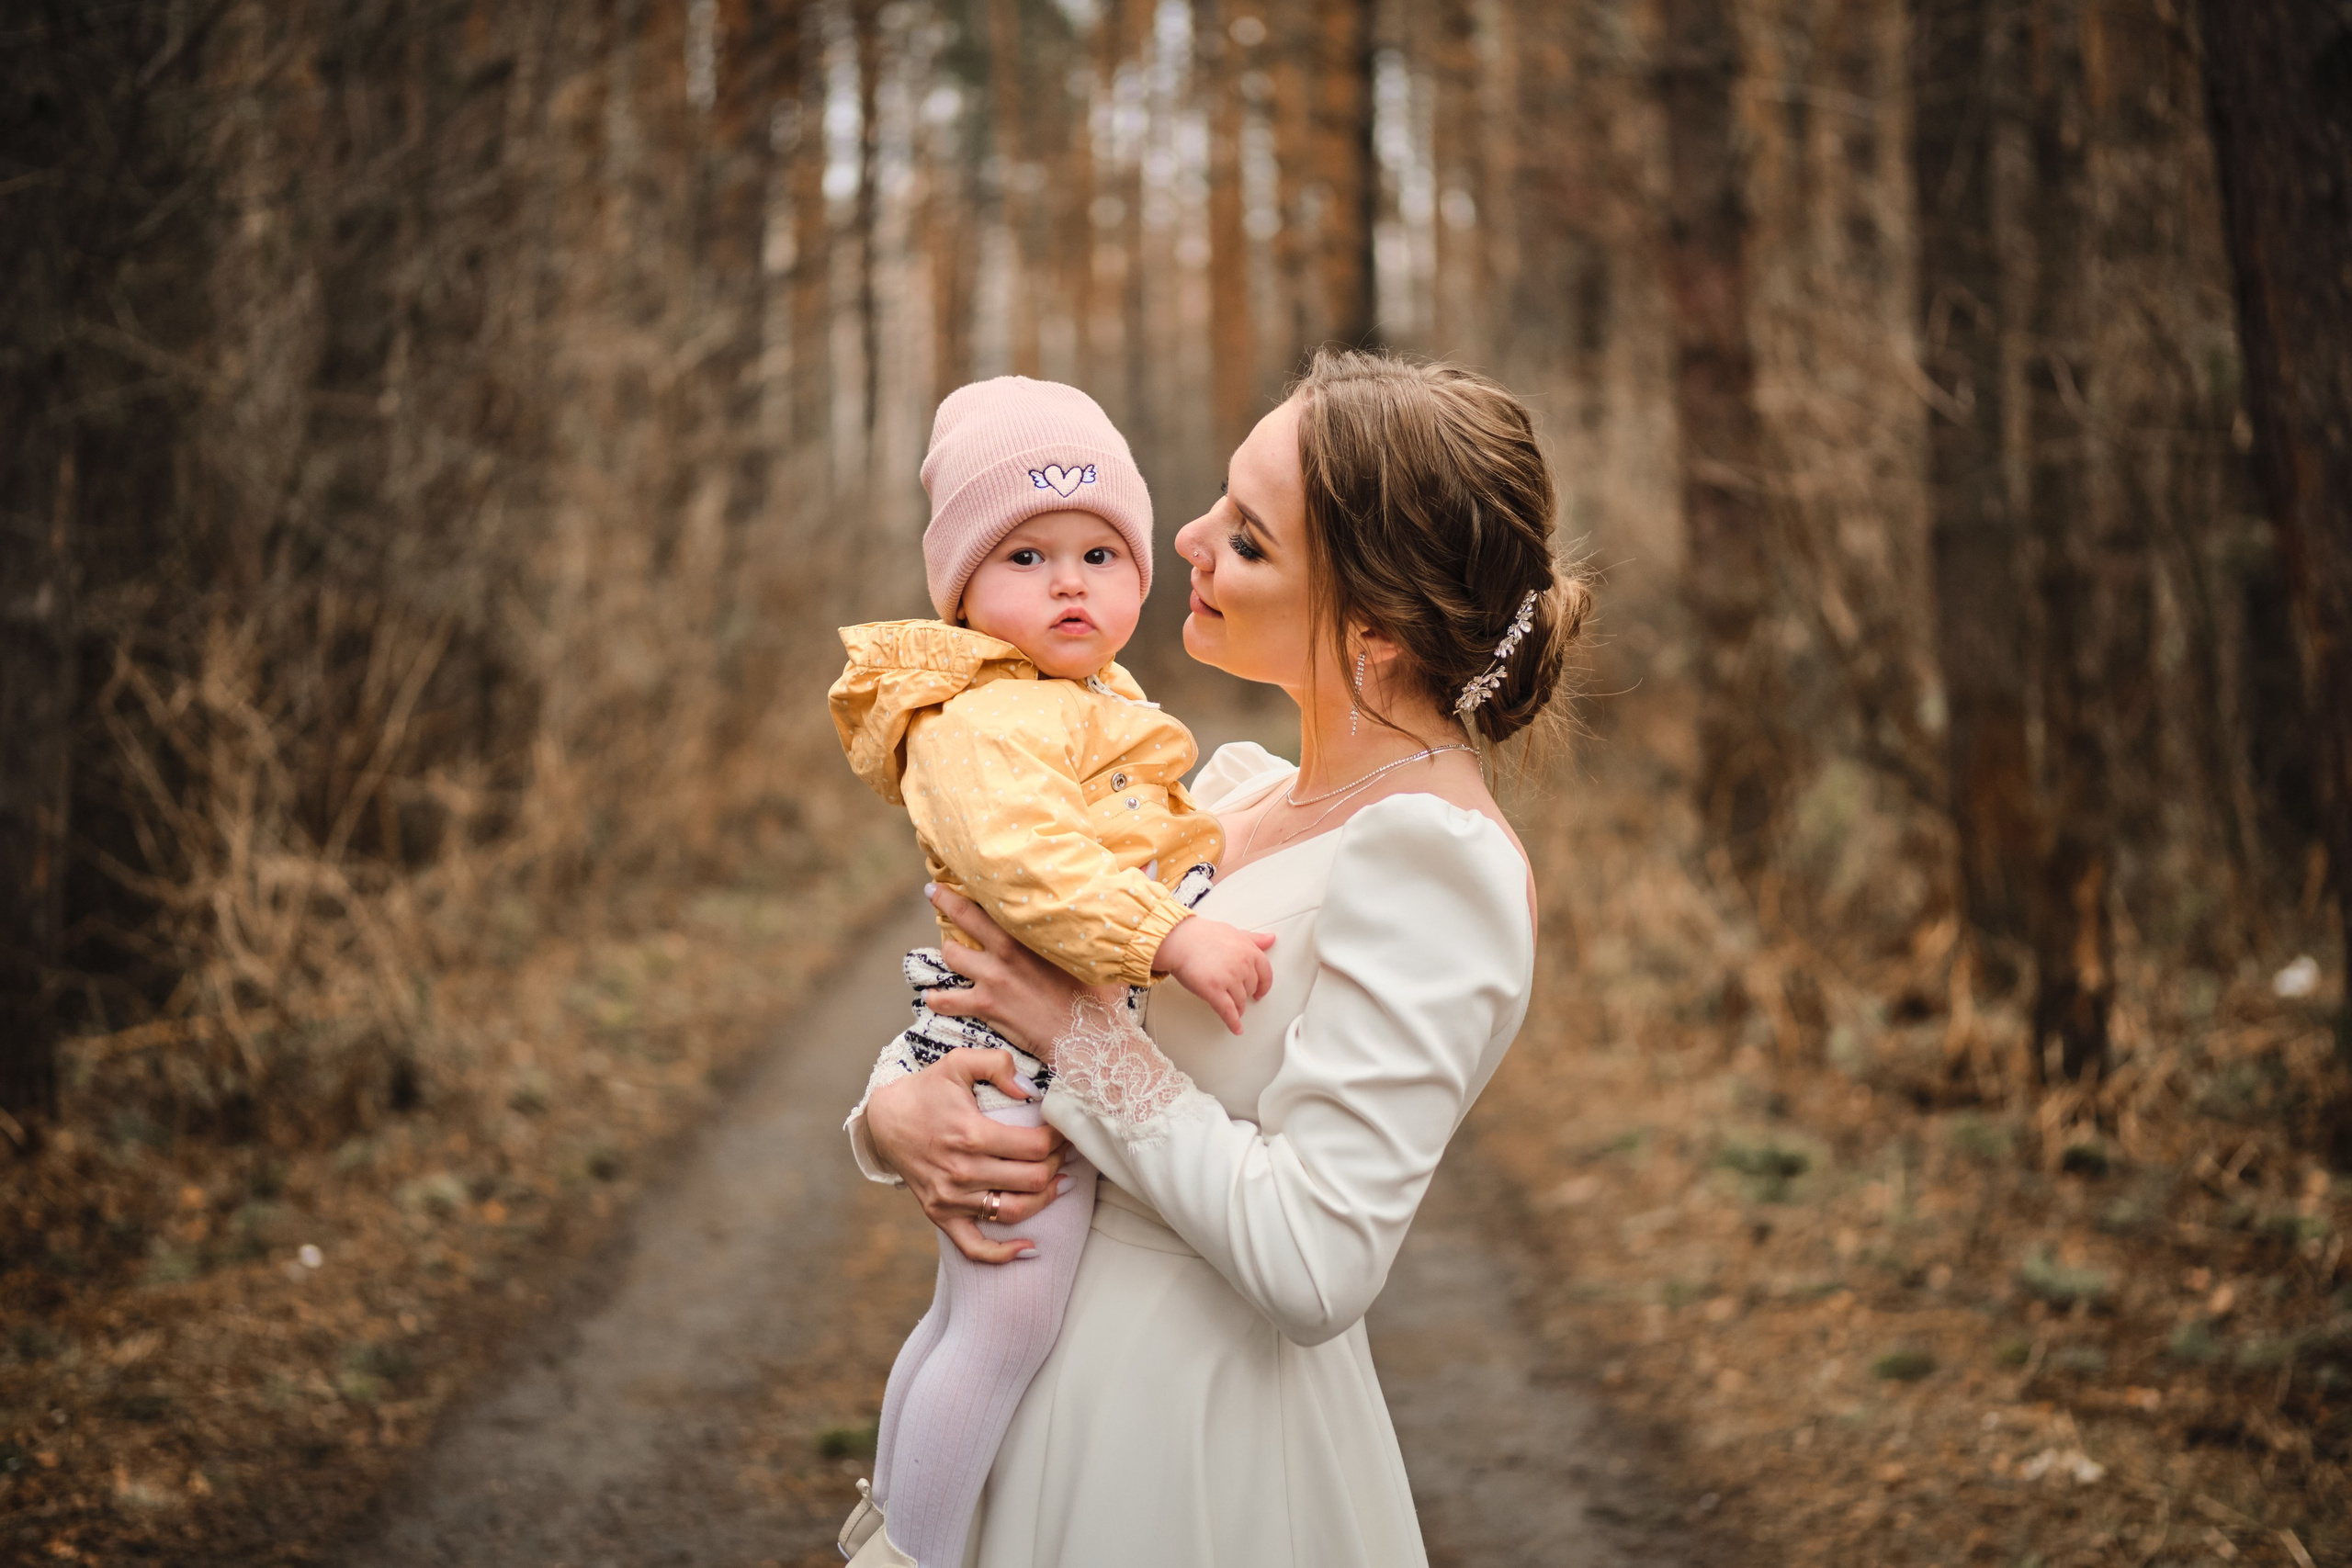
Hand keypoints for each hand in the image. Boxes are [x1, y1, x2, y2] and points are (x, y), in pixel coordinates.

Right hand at [864, 1048, 1071, 1263]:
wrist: (885, 1120)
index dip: (1059, 1139)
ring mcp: (951, 1198)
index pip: (1035, 1146)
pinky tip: (1030, 1247)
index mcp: (971, 1134)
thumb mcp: (958, 1062)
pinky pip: (975, 1247)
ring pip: (1014, 1211)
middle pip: (1032, 1179)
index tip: (1065, 1130)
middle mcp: (962, 1171)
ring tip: (1060, 1183)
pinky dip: (1004, 1253)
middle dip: (1058, 1164)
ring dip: (1046, 1199)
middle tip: (1065, 1152)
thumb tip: (1029, 1090)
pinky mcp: (941, 1216)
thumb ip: (996, 1064)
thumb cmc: (928, 1090)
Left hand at [919, 883, 1118, 1062]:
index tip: (971, 870)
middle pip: (965, 917)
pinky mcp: (987, 1006)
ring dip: (947, 953)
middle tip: (934, 891)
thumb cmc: (1101, 997)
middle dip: (946, 901)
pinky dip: (937, 1000)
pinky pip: (948, 1001)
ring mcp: (993, 978)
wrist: (1089, 1039)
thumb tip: (1152, 863)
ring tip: (946, 951)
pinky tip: (932, 998)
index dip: (985, 884)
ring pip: (952, 955)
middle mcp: (1008, 950)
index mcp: (1035, 933)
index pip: (1002, 898)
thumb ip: (1119, 909)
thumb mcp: (1111, 949)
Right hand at [1151, 915, 1275, 1034]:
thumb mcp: (1233, 932)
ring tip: (1232, 1009)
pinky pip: (1228, 1012)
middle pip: (1251, 989)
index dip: (1263, 986)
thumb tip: (1270, 940)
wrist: (1178, 940)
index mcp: (1249, 950)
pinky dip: (1233, 1022)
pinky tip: (1236, 1028)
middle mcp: (1242, 965)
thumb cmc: (1201, 935)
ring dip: (1237, 1008)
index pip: (1265, 973)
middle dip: (1245, 994)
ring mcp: (1229, 979)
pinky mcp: (1214, 991)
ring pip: (1240, 1001)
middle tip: (1238, 996)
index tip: (1261, 992)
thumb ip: (1254, 939)